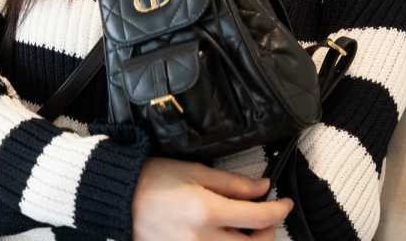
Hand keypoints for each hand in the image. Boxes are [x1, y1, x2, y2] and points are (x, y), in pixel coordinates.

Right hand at [131, 156, 293, 240]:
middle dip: (268, 233)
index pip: (259, 218)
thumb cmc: (156, 178)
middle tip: (266, 217)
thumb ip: (233, 184)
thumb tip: (264, 188)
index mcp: (207, 212)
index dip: (279, 210)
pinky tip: (226, 238)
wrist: (119, 200)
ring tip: (247, 230)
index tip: (285, 202)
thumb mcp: (196, 172)